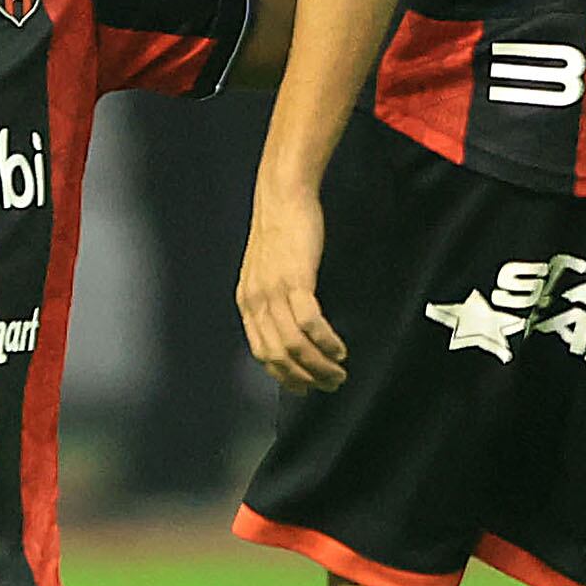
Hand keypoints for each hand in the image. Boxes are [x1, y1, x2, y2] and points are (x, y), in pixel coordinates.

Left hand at [237, 180, 346, 392]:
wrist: (282, 197)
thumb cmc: (280, 229)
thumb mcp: (267, 270)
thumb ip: (272, 298)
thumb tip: (288, 324)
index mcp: (247, 301)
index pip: (261, 352)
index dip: (283, 375)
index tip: (302, 387)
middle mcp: (256, 301)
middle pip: (278, 355)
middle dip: (305, 377)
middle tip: (328, 384)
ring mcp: (273, 292)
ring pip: (294, 345)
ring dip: (318, 365)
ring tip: (338, 372)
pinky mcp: (295, 280)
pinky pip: (309, 322)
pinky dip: (325, 341)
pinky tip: (338, 348)